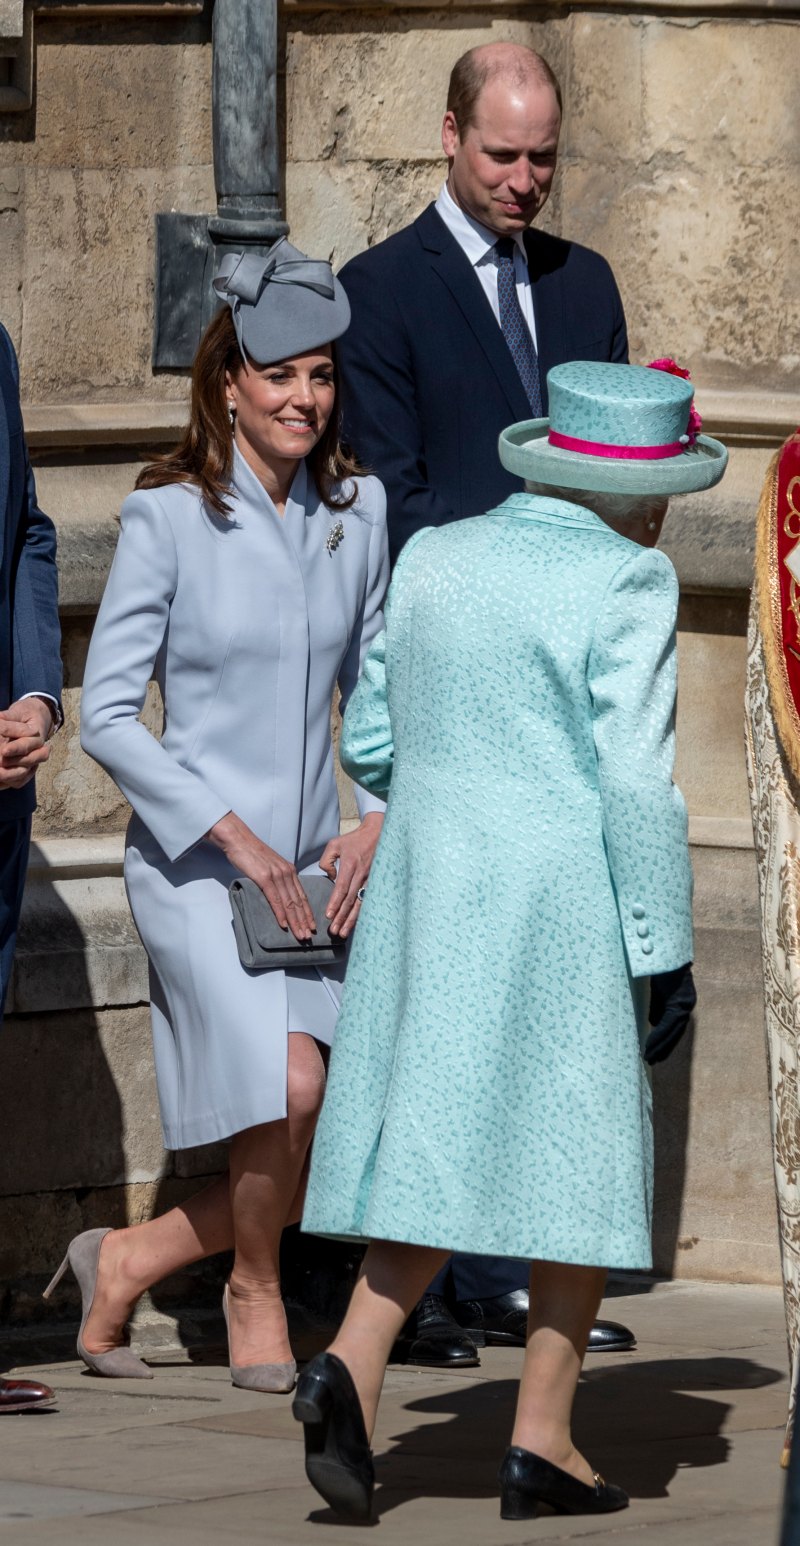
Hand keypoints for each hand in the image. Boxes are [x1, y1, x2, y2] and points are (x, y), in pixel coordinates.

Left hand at [0, 698, 53, 789]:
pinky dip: (10, 782)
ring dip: (11, 775)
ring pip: (26, 773)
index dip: (16, 748)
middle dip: (13, 764)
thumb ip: (9, 717)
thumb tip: (0, 719)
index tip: (4, 750)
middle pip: (30, 761)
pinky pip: (20, 780)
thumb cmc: (25, 714)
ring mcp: (33, 761)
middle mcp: (38, 750)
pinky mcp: (27, 769)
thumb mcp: (19, 711)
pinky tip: (0, 783)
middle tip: (0, 762)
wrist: (35, 720)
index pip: (27, 744)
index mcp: (37, 735)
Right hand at [207, 812, 315, 941]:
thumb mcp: (270, 865)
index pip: (302, 895)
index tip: (312, 925)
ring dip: (295, 921)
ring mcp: (276, 875)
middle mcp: (287, 873)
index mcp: (289, 870)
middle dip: (304, 921)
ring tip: (300, 935)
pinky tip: (283, 924)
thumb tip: (280, 894)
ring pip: (289, 903)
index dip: (307, 912)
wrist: (239, 840)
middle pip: (298, 901)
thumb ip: (277, 878)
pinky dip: (280, 913)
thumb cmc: (251, 854)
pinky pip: (275, 899)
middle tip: (309, 937)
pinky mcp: (264, 878)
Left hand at [318, 812, 382, 938]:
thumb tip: (330, 876)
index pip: (341, 888)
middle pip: (350, 900)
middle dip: (342, 917)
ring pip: (359, 903)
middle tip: (334, 931)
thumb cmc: (354, 840)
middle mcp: (361, 875)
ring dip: (351, 919)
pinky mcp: (374, 882)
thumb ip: (326, 861)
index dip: (335, 903)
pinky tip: (355, 923)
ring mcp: (369, 880)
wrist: (377, 834)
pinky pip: (366, 900)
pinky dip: (360, 913)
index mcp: (350, 865)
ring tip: (343, 932)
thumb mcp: (334, 844)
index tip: (328, 915)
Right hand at [643, 964, 696, 1064]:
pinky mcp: (679, 1000)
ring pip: (673, 1030)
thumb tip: (654, 1022)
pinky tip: (650, 1045)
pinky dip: (659, 1035)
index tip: (657, 1053)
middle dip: (664, 1047)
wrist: (664, 950)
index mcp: (682, 1000)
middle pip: (676, 1032)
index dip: (666, 1040)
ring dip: (660, 1045)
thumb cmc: (658, 965)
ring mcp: (685, 1002)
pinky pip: (668, 1023)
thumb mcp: (657, 989)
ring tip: (649, 1057)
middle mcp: (687, 1003)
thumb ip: (658, 1005)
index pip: (675, 1026)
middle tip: (653, 1061)